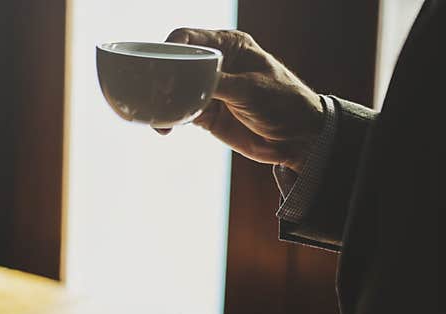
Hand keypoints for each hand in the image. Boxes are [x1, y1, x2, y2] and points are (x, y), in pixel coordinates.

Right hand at [158, 29, 323, 172]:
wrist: (297, 138)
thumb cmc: (283, 102)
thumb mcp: (249, 88)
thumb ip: (216, 83)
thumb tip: (184, 82)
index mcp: (230, 46)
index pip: (190, 38)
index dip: (170, 48)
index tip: (160, 65)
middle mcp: (216, 64)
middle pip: (177, 64)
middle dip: (162, 78)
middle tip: (153, 94)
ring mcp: (209, 90)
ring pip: (175, 91)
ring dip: (162, 102)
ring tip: (156, 115)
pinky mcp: (206, 114)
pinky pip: (180, 113)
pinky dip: (170, 120)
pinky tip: (164, 128)